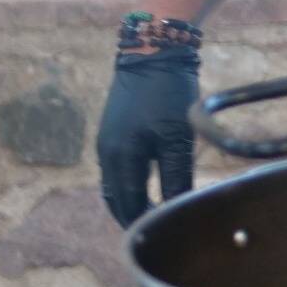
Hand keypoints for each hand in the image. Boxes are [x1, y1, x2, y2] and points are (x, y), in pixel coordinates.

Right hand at [96, 46, 199, 226]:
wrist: (153, 49)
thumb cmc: (166, 93)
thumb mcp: (176, 137)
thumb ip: (176, 176)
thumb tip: (179, 209)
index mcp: (119, 159)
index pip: (128, 207)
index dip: (145, 225)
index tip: (165, 237)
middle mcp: (107, 153)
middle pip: (117, 199)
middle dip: (135, 217)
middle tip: (160, 231)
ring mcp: (108, 140)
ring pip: (117, 184)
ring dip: (133, 200)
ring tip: (157, 212)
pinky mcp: (115, 129)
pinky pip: (120, 167)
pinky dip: (132, 182)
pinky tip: (153, 183)